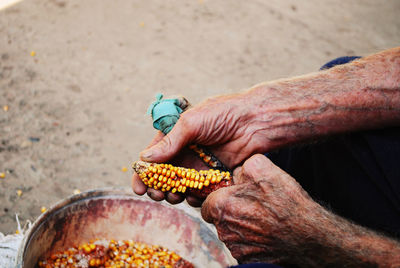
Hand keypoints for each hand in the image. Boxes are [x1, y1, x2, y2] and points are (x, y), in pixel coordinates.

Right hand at [132, 92, 269, 205]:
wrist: (255, 121)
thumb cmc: (222, 114)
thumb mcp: (191, 123)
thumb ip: (169, 142)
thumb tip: (144, 159)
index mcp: (175, 137)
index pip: (152, 158)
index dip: (143, 174)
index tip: (139, 189)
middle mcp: (185, 152)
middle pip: (164, 176)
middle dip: (157, 188)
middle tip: (158, 195)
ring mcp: (199, 165)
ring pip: (180, 186)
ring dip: (173, 194)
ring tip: (174, 196)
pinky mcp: (214, 176)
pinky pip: (200, 192)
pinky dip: (193, 197)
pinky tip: (193, 197)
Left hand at [201, 154, 399, 265]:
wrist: (308, 235)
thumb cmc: (284, 200)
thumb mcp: (262, 167)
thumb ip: (241, 166)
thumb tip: (235, 172)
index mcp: (220, 206)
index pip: (206, 202)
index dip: (220, 196)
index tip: (233, 194)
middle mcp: (222, 229)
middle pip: (219, 216)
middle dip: (231, 209)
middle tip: (252, 203)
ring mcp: (234, 247)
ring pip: (230, 230)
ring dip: (241, 223)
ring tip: (263, 216)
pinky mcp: (246, 259)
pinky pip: (242, 244)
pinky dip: (251, 238)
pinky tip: (267, 230)